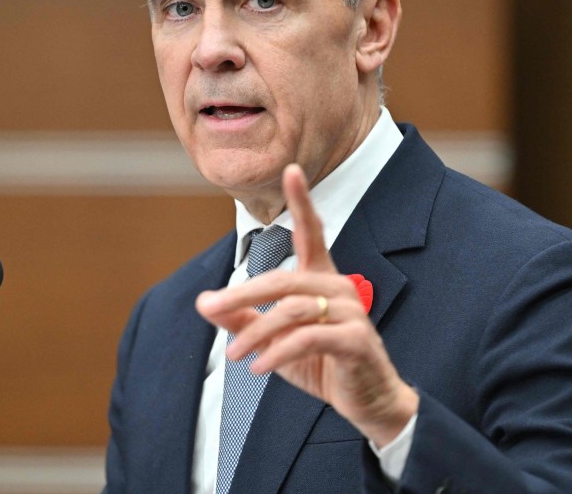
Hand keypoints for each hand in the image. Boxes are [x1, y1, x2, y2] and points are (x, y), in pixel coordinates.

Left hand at [196, 164, 418, 446]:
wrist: (367, 401)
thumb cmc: (322, 364)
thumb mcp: (275, 342)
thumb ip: (243, 319)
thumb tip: (203, 301)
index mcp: (322, 279)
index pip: (312, 232)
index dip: (302, 201)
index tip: (292, 169)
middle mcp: (338, 288)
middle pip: (282, 280)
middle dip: (242, 293)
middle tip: (210, 307)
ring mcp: (351, 312)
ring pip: (291, 310)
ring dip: (255, 333)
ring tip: (233, 355)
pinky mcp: (356, 341)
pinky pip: (307, 339)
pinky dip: (276, 353)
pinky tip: (258, 367)